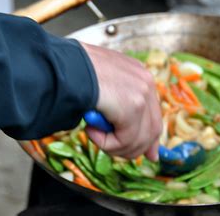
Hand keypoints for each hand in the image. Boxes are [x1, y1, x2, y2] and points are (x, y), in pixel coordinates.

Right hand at [81, 42, 161, 160]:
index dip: (150, 137)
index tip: (149, 154)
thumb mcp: (102, 85)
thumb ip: (116, 102)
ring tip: (94, 135)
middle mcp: (146, 82)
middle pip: (153, 129)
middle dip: (139, 148)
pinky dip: (107, 144)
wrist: (65, 66)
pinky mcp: (133, 107)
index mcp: (140, 74)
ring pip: (139, 139)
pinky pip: (125, 140)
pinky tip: (91, 131)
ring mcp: (142, 94)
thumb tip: (121, 128)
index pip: (154, 113)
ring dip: (115, 146)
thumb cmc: (75, 73)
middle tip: (121, 155)